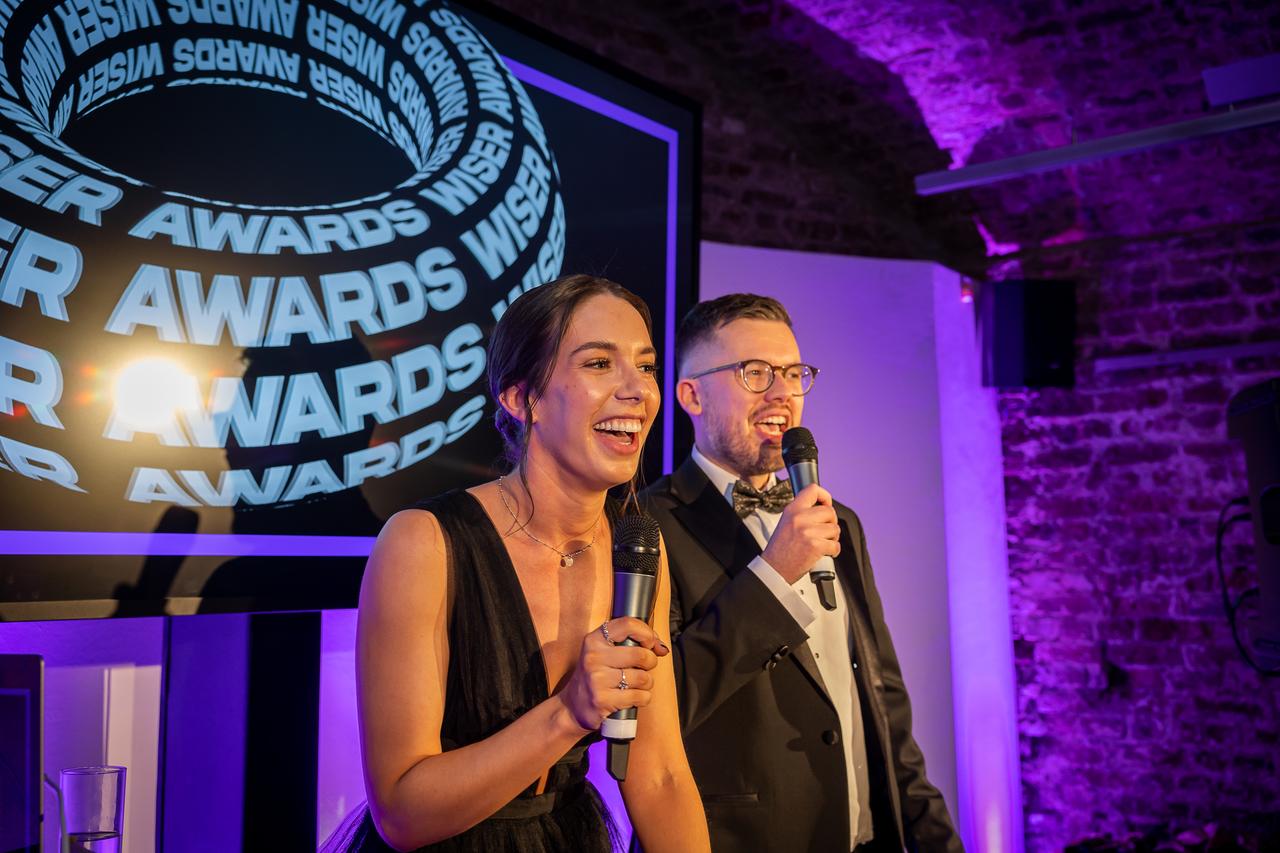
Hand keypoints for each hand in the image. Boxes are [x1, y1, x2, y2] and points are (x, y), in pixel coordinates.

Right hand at [558, 617, 669, 732]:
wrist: (572, 707)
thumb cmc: (596, 676)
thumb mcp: (604, 652)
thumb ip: (632, 643)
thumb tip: (661, 648)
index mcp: (594, 640)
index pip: (628, 624)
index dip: (646, 633)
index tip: (650, 643)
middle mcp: (593, 657)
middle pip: (641, 654)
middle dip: (650, 662)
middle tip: (643, 668)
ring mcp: (597, 679)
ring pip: (643, 678)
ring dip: (646, 683)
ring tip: (634, 684)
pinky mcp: (603, 700)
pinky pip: (640, 696)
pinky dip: (643, 698)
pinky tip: (631, 697)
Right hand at [760, 483, 840, 583]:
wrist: (774, 568)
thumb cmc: (780, 549)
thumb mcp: (786, 522)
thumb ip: (802, 513)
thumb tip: (822, 509)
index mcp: (792, 510)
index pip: (813, 490)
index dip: (825, 496)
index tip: (826, 504)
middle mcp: (800, 518)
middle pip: (830, 511)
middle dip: (831, 522)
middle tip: (825, 531)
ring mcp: (808, 532)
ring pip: (835, 529)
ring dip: (832, 538)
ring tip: (822, 543)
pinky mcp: (816, 546)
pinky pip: (835, 545)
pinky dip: (833, 551)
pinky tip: (825, 552)